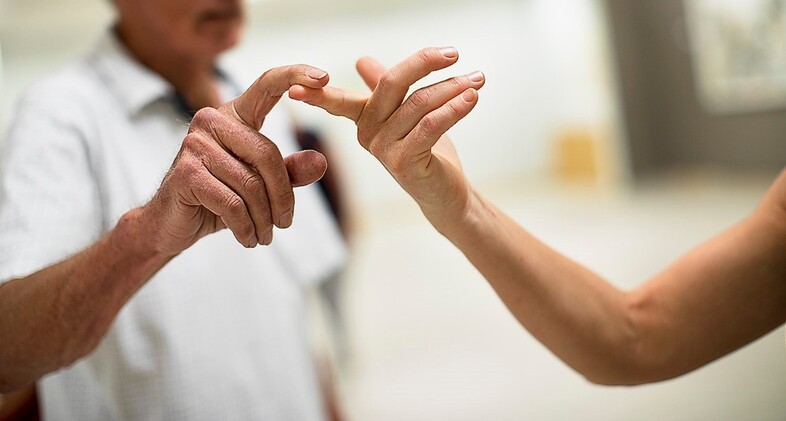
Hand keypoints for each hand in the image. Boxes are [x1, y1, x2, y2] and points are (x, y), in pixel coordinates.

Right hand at [139, 65, 331, 255]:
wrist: (171, 225)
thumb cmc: (218, 199)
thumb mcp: (260, 186)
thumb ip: (290, 172)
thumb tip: (320, 161)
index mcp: (233, 115)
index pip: (267, 85)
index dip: (295, 75)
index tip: (324, 77)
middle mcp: (211, 120)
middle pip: (268, 155)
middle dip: (282, 197)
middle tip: (285, 224)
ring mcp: (195, 144)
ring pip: (252, 185)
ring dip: (264, 219)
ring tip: (265, 236)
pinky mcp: (186, 172)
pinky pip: (233, 204)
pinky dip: (247, 227)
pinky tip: (248, 238)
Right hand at [288, 47, 483, 221]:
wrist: (445, 193)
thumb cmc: (426, 152)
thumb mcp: (407, 114)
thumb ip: (385, 87)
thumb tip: (361, 61)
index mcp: (364, 119)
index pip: (339, 98)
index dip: (317, 92)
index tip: (296, 85)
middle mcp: (368, 134)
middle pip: (391, 85)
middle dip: (423, 63)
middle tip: (453, 53)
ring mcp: (384, 150)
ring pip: (419, 104)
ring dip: (453, 88)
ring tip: (478, 79)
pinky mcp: (404, 163)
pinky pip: (430, 125)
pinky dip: (454, 109)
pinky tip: (471, 98)